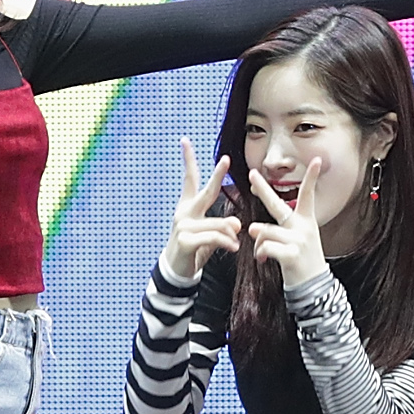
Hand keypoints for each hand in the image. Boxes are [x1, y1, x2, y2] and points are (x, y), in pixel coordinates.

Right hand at [158, 137, 241, 284]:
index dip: (188, 160)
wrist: (176, 272)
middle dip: (217, 175)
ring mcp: (183, 225)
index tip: (185, 140)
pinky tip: (234, 248)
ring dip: (231, 233)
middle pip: (206, 191)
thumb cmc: (193, 251)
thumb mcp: (209, 237)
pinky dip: (227, 242)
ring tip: (237, 242)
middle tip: (226, 159)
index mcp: (188, 207)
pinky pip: (214, 237)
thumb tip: (237, 223)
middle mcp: (184, 212)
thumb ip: (223, 227)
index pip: (189, 179)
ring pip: (218, 223)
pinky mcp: (185, 240)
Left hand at [244, 157, 331, 287]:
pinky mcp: (292, 254)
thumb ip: (275, 231)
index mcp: (306, 221)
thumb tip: (252, 228)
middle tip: (252, 174)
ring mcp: (299, 240)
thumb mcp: (296, 241)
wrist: (315, 287)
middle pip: (278, 205)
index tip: (315, 160)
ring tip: (262, 254)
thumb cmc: (302, 261)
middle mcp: (303, 227)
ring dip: (257, 244)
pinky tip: (264, 261)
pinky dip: (260, 254)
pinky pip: (265, 247)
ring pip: (264, 232)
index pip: (308, 195)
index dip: (312, 177)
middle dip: (263, 189)